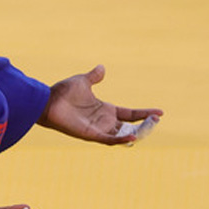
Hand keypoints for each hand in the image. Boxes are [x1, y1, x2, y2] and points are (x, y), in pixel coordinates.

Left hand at [38, 65, 163, 145]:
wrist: (48, 101)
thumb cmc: (63, 93)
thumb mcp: (83, 82)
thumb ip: (94, 77)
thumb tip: (102, 68)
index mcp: (105, 109)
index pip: (130, 114)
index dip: (144, 113)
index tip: (161, 112)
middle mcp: (104, 121)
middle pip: (130, 127)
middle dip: (145, 126)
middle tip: (157, 120)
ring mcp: (98, 129)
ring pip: (122, 136)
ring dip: (136, 134)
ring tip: (149, 128)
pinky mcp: (90, 134)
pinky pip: (109, 140)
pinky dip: (120, 141)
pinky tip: (132, 138)